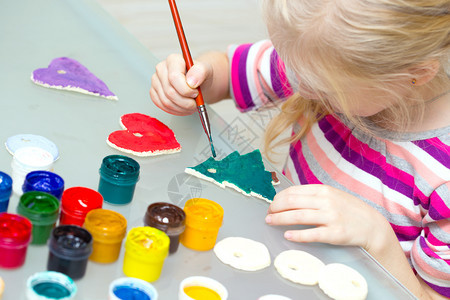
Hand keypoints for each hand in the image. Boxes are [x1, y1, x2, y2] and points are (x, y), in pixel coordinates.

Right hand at [150, 54, 211, 115]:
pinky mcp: (154, 92)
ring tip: (191, 106)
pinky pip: (162, 106)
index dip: (186, 90)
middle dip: (186, 102)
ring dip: (182, 108)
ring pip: (166, 101)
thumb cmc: (200, 77)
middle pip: (170, 92)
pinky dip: (175, 110)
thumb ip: (200, 72)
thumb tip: (191, 82)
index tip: (196, 93)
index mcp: (173, 60)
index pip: (174, 77)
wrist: (197, 84)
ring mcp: (156, 81)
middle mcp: (161, 69)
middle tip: (196, 103)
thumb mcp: (207, 71)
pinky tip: (183, 108)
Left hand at [265, 185, 390, 250]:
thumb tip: (289, 198)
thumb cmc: (350, 211)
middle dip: (275, 207)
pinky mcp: (335, 233)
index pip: (293, 191)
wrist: (373, 226)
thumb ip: (313, 196)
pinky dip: (297, 235)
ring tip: (270, 222)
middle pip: (292, 202)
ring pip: (298, 216)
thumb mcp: (332, 196)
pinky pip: (311, 234)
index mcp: (323, 190)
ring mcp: (330, 217)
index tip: (272, 204)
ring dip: (280, 219)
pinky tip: (287, 235)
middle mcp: (326, 201)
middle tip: (268, 214)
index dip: (278, 198)